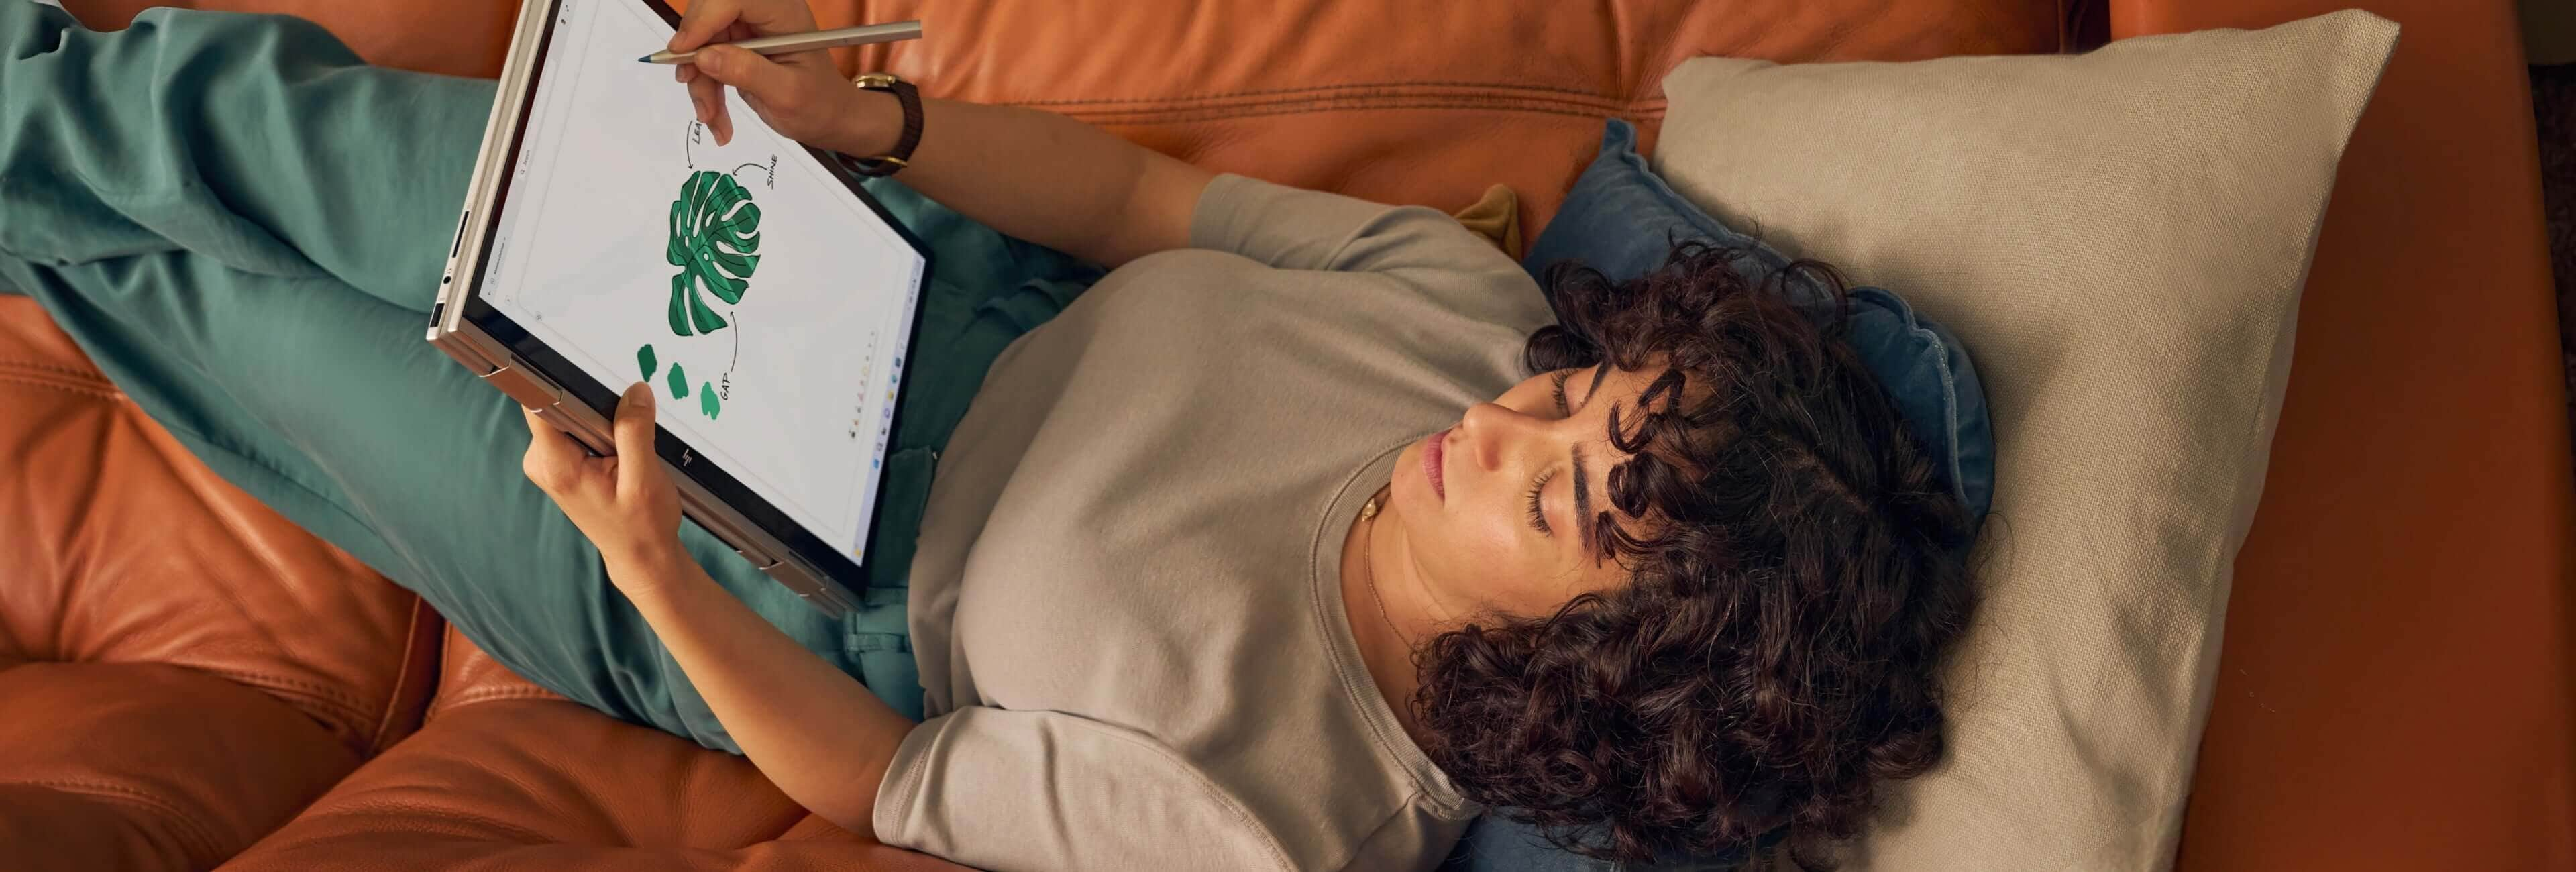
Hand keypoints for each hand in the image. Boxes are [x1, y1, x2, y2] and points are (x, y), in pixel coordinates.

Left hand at [522, 382, 684, 582]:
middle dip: (594, 403)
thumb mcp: (644, 478)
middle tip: (626, 422)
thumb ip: (635, 431)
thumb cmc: (642, 526)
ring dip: (601, 418)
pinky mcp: (560, 461)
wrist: (640, 556)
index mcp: (556, 465)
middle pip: (557, 402)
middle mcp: (543, 461)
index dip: (558, 380)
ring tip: (625, 446)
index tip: (579, 364)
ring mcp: (549, 461)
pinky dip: (600, 429)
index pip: (540, 403)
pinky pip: (576, 426)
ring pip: (570, 412)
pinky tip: (620, 450)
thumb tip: (635, 391)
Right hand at [670, 0, 886, 152]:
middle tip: (692, 87)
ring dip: (699, 82)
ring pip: (701, 43)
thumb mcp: (787, 94)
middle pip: (708, 18)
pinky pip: (704, 60)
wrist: (828, 118)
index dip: (703, 20)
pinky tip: (715, 117)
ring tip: (712, 118)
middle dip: (696, 57)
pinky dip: (704, 89)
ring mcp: (748, 28)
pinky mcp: (736, 46)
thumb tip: (704, 56)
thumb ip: (748, 72)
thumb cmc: (820, 105)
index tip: (685, 53)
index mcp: (784, 12)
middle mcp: (763, 13)